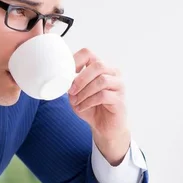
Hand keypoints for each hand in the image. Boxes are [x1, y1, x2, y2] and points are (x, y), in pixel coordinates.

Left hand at [68, 48, 130, 164]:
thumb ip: (71, 84)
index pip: (88, 53)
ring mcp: (118, 85)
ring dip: (84, 92)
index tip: (67, 74)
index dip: (75, 60)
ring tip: (76, 101)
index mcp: (100, 67)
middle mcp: (112, 73)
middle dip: (81, 78)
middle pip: (98, 65)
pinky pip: (103, 95)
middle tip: (71, 90)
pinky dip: (89, 101)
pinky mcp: (120, 99)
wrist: (104, 128)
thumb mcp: (76, 94)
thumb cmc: (91, 108)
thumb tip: (62, 78)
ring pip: (101, 80)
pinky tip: (82, 107)